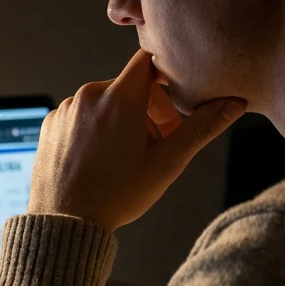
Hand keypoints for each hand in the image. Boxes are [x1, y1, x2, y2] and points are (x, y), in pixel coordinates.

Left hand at [27, 50, 245, 231]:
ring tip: (126, 158)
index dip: (167, 80)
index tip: (174, 107)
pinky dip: (94, 130)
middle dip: (148, 110)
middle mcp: (88, 95)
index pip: (150, 61)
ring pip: (103, 102)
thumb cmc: (116, 196)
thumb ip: (202, 128)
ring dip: (121, 121)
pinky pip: (80, 116)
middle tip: (156, 146)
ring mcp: (65, 110)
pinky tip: (100, 160)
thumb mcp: (167, 163)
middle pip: (129, 86)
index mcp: (119, 97)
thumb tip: (234, 103)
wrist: (64, 224)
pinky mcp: (49, 124)